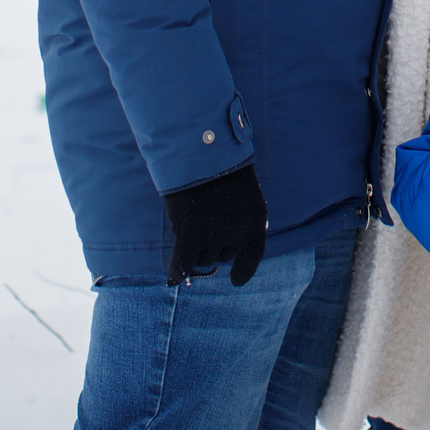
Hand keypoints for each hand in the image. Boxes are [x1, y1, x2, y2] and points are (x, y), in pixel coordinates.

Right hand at [164, 163, 266, 285]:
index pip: (254, 253)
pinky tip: (172, 280)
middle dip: (212, 245)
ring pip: (203, 258)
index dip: (245, 269)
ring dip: (194, 248)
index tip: (235, 281)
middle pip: (222, 256)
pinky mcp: (192, 235)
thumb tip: (213, 251)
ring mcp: (216, 235)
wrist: (204, 149)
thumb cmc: (218, 164)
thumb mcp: (237, 189)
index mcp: (257, 219)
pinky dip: (177, 272)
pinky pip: (183, 262)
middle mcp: (240, 232)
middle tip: (201, 223)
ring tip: (188, 221)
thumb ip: (233, 217)